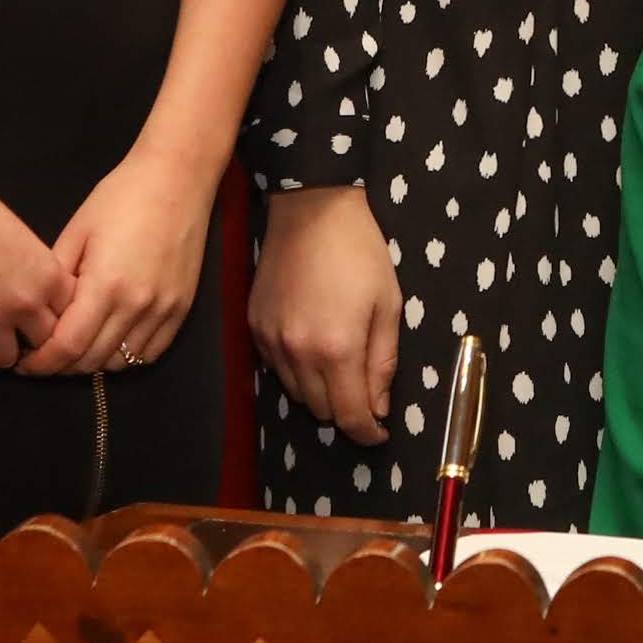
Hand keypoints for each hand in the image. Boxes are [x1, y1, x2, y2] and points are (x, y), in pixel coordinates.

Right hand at [0, 163, 75, 372]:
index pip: (68, 317)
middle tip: (11, 330)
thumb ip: (35, 271)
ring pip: (6, 361)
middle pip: (43, 344)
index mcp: (47, 276)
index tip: (37, 315)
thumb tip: (37, 295)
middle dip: (29, 339)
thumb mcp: (21, 238)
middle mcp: (25, 304)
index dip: (51, 317)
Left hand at [26, 140, 222, 375]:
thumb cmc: (121, 197)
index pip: (68, 346)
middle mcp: (137, 305)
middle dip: (61, 365)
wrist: (177, 178)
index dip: (42, 363)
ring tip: (76, 347)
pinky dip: (125, 357)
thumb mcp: (77, 231)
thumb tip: (40, 316)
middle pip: (92, 361)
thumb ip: (57, 279)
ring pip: (120, 363)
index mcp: (106, 285)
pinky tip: (109, 342)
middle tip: (43, 356)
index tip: (25, 362)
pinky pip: (149, 353)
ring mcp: (163, 309)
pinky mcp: (182, 308)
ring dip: (93, 362)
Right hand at [251, 185, 402, 440]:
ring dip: (321, 392)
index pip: (350, 417)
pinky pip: (277, 370)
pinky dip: (297, 372)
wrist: (312, 209)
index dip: (368, 433)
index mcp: (338, 350)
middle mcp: (299, 354)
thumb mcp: (388, 306)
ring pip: (297, 394)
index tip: (379, 433)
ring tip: (340, 365)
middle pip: (322, 411)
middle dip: (347, 410)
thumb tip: (378, 408)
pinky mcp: (254, 328)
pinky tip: (313, 347)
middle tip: (365, 391)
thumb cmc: (361, 254)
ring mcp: (271, 342)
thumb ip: (383, 362)